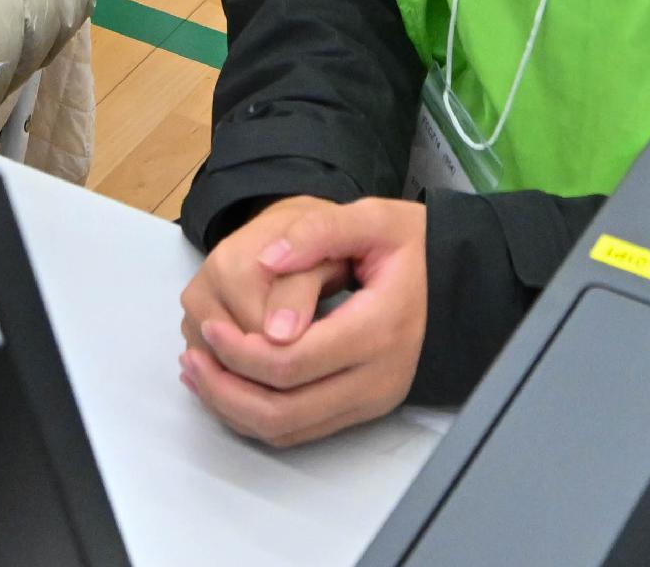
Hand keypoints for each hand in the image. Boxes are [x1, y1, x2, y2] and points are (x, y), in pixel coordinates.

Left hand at [178, 196, 430, 447]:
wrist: (457, 283)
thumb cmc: (413, 248)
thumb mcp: (373, 218)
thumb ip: (319, 230)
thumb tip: (266, 260)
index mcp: (377, 330)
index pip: (292, 362)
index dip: (241, 351)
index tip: (208, 327)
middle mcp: (376, 379)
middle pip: (283, 409)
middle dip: (226, 388)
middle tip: (192, 357)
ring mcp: (371, 401)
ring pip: (288, 429)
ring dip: (235, 408)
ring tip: (199, 372)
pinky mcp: (363, 410)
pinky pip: (300, 431)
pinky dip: (257, 416)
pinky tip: (231, 388)